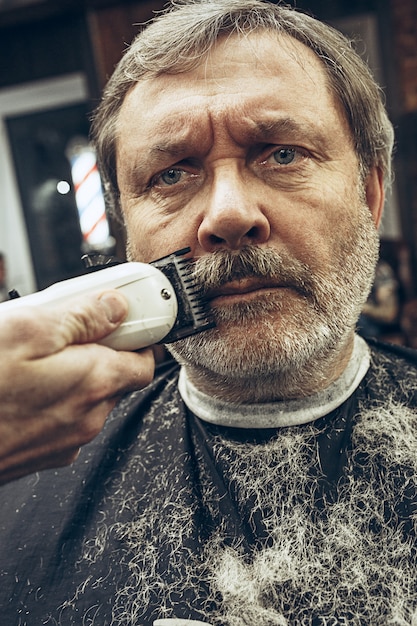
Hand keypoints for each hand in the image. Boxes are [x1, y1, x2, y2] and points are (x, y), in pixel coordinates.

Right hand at [0, 290, 154, 483]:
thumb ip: (82, 316)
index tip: (126, 319)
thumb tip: (116, 307)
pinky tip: (19, 384)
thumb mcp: (27, 330)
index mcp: (94, 384)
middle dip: (98, 351)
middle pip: (114, 378)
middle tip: (63, 331)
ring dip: (72, 375)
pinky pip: (61, 417)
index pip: (145, 361)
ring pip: (85, 398)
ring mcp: (63, 441)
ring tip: (32, 357)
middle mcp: (86, 419)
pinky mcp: (40, 453)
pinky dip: (52, 397)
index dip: (138, 337)